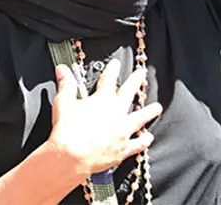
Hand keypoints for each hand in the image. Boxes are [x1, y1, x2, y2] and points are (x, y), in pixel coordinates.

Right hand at [45, 59, 162, 178]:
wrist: (71, 157)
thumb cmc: (66, 131)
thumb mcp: (63, 103)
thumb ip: (66, 84)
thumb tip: (63, 68)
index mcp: (102, 100)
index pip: (108, 80)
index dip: (112, 69)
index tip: (116, 63)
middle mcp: (116, 113)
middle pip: (129, 93)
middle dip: (136, 81)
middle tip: (142, 74)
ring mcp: (122, 130)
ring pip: (141, 118)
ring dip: (149, 112)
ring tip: (157, 108)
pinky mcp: (124, 147)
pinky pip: (139, 143)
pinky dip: (144, 140)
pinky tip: (148, 137)